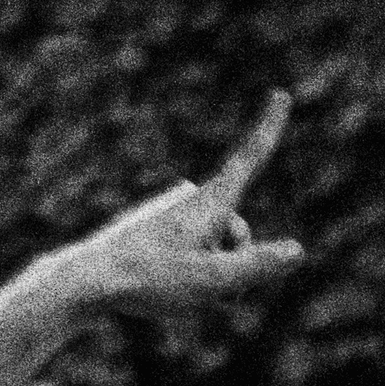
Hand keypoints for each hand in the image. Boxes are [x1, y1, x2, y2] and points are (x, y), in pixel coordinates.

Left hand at [66, 92, 303, 315]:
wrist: (87, 284)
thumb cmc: (149, 280)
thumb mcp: (212, 280)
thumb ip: (257, 266)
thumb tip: (297, 251)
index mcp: (210, 202)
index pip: (249, 159)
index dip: (268, 128)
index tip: (279, 94)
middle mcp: (194, 203)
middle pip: (239, 232)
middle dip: (235, 264)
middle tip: (202, 289)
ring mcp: (175, 220)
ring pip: (216, 250)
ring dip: (211, 276)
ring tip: (174, 291)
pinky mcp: (160, 237)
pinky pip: (195, 259)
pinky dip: (192, 278)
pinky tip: (164, 290)